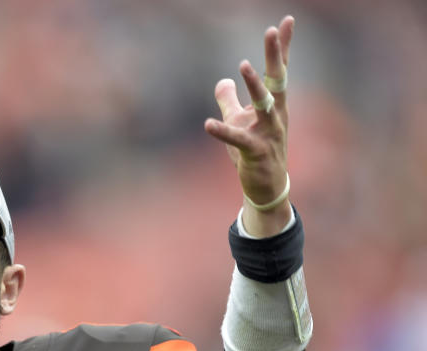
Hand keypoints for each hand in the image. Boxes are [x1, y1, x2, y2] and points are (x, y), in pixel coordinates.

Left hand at [204, 16, 293, 236]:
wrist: (266, 186)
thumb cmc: (254, 150)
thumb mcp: (239, 121)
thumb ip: (230, 100)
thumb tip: (221, 81)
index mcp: (274, 104)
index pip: (279, 71)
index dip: (282, 47)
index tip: (285, 21)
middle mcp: (276, 115)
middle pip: (277, 80)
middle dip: (274, 56)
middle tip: (271, 31)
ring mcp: (268, 133)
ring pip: (264, 105)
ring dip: (255, 85)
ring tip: (242, 65)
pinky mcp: (255, 152)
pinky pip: (238, 139)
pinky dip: (223, 131)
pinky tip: (207, 124)